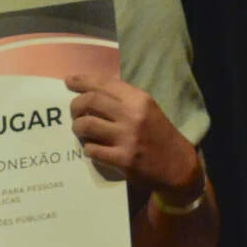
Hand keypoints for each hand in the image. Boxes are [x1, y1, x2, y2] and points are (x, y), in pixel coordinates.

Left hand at [65, 75, 199, 194]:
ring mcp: (127, 138)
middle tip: (74, 111)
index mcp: (139, 99)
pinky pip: (92, 150)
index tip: (68, 81)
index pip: (104, 83)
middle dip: (75, 105)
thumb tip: (93, 87)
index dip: (82, 80)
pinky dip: (88, 148)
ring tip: (80, 129)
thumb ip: (124, 98)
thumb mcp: (147, 109)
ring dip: (77, 127)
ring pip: (86, 125)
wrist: (178, 165)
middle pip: (90, 101)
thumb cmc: (159, 134)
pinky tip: (93, 148)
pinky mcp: (123, 160)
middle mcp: (133, 115)